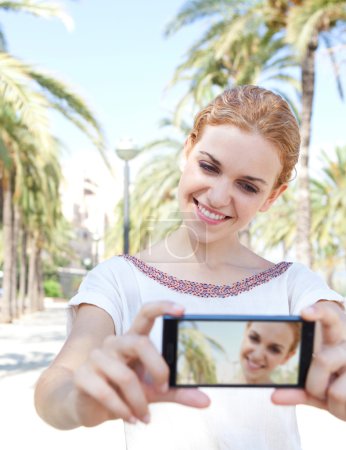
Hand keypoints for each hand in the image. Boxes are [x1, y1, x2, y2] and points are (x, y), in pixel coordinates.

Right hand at [72, 301, 209, 426]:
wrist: (88, 408)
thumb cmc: (124, 393)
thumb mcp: (153, 391)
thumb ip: (177, 392)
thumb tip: (207, 401)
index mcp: (133, 340)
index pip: (146, 314)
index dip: (163, 307)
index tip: (183, 309)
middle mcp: (115, 343)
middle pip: (140, 342)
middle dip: (158, 367)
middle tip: (165, 389)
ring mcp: (96, 357)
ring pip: (125, 375)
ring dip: (139, 401)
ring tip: (144, 416)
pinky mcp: (82, 375)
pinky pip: (106, 392)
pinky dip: (122, 410)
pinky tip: (130, 418)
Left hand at [272, 301, 345, 420]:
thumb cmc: (334, 386)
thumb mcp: (316, 386)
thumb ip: (297, 389)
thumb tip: (274, 397)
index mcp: (335, 334)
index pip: (331, 315)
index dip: (319, 312)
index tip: (304, 313)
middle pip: (323, 361)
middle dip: (314, 384)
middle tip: (317, 390)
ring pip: (333, 389)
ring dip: (328, 400)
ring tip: (335, 397)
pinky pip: (340, 399)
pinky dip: (338, 409)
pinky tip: (345, 405)